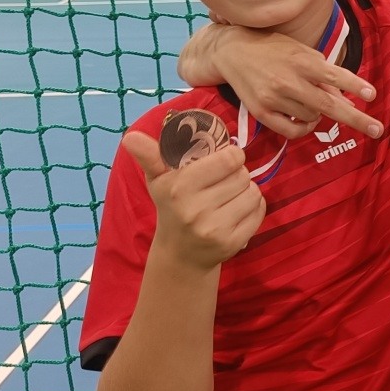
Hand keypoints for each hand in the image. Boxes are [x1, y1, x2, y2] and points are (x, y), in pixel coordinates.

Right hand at [123, 130, 265, 269]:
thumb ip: (148, 155)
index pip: (229, 159)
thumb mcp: (158, 180)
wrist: (180, 254)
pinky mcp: (233, 243)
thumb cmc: (171, 207)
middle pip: (242, 175)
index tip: (224, 160)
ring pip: (253, 192)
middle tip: (223, 182)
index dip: (232, 156)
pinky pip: (259, 211)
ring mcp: (215, 229)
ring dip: (246, 190)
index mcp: (179, 188)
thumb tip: (130, 136)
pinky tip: (237, 211)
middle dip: (237, 174)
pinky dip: (254, 207)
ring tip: (229, 196)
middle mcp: (196, 210)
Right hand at [207, 27, 382, 139]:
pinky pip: (293, 131)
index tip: (372, 95)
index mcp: (302, 61)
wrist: (231, 52)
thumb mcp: (301, 52)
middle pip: (329, 105)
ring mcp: (274, 98)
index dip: (355, 85)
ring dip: (320, 114)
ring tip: (310, 100)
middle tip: (378, 130)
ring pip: (312, 118)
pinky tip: (306, 120)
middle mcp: (289, 80)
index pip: (334, 75)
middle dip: (356, 119)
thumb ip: (323, 73)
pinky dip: (305, 129)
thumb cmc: (273, 49)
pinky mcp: (261, 112)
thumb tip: (347, 99)